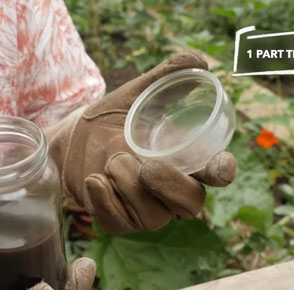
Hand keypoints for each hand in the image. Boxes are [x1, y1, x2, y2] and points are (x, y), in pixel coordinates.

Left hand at [48, 51, 235, 233]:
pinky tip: (94, 179)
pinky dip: (105, 199)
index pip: (217, 173)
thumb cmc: (112, 118)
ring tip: (110, 160)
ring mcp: (149, 212)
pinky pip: (120, 223)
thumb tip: (198, 61)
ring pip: (152, 215)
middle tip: (147, 165)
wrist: (71, 140)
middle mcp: (174, 192)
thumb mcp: (136, 93)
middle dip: (170, 185)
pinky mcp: (121, 224)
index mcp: (188, 161)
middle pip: (191, 204)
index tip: (220, 165)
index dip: (222, 171)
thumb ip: (166, 76)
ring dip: (128, 185)